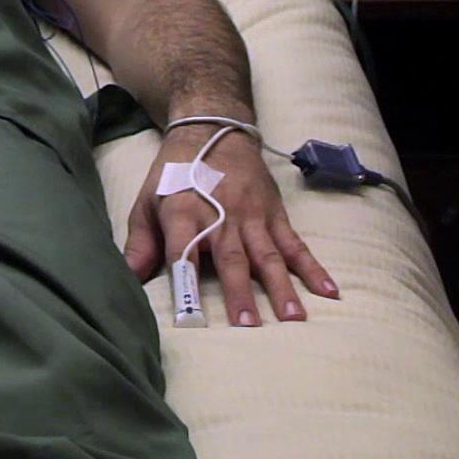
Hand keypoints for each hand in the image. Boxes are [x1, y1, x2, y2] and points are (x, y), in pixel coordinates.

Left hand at [124, 124, 338, 324]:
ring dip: (281, 288)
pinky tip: (328, 291)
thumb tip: (130, 281)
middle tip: (248, 328)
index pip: (184, 251)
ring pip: (268, 256)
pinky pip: (295, 245)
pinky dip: (313, 268)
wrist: (212, 130)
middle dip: (240, 293)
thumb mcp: (147, 201)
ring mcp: (252, 216)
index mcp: (184, 213)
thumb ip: (140, 243)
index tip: (191, 316)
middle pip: (231, 258)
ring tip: (294, 319)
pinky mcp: (275, 214)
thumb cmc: (175, 173)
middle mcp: (221, 216)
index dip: (186, 282)